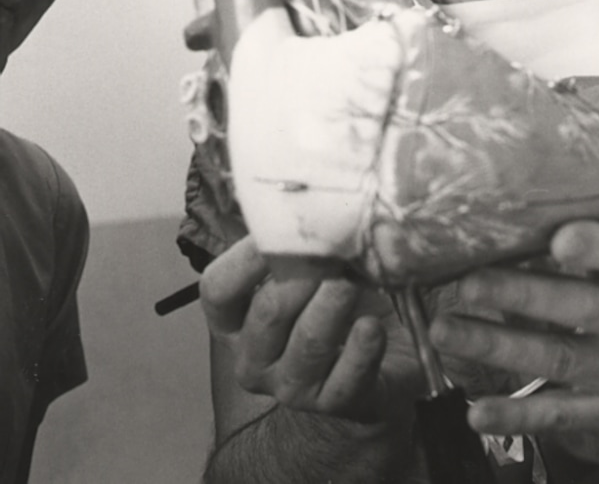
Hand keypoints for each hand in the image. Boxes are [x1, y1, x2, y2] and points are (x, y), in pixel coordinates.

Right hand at [200, 236, 421, 423]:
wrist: (378, 360)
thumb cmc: (330, 300)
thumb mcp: (305, 268)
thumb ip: (291, 242)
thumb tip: (293, 198)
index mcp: (234, 322)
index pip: (217, 290)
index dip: (246, 257)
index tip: (282, 227)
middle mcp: (253, 359)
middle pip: (268, 312)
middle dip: (302, 275)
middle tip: (333, 249)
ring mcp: (292, 386)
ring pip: (308, 343)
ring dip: (332, 306)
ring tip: (352, 281)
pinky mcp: (337, 403)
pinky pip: (346, 379)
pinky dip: (361, 350)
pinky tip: (373, 326)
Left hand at [429, 221, 598, 462]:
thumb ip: (595, 242)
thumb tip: (509, 216)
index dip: (598, 246)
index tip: (559, 240)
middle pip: (582, 307)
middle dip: (519, 294)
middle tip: (466, 283)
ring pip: (557, 358)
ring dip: (495, 346)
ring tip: (445, 331)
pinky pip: (557, 415)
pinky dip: (514, 414)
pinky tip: (476, 410)